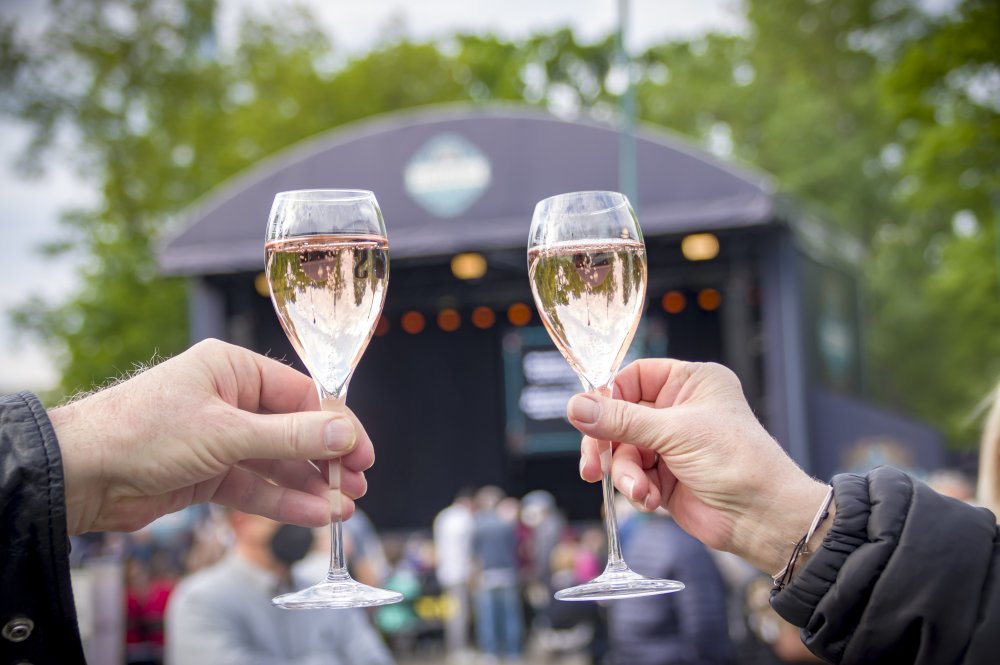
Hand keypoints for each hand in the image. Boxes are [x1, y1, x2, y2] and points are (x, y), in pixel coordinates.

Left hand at [50, 339, 373, 534]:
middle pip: (293, 430)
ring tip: (342, 507)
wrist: (78, 475)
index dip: (337, 424)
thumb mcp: (226, 432)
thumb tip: (345, 433)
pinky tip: (311, 516)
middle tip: (357, 484)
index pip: (302, 394)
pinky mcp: (207, 474)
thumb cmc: (144, 432)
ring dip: (309, 486)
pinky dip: (281, 502)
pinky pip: (254, 487)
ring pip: (277, 463)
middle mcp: (229, 400)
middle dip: (326, 459)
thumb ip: (290, 436)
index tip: (363, 453)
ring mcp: (219, 439)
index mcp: (233, 370)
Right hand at [570, 359, 829, 573]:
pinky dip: (636, 489)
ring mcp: (670, 445)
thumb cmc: (738, 462)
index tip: (588, 416)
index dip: (609, 396)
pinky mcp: (664, 477)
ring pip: (622, 451)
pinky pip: (632, 476)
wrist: (763, 519)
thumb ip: (621, 420)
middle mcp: (678, 410)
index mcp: (690, 383)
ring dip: (626, 473)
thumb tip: (576, 406)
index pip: (633, 377)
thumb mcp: (675, 432)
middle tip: (593, 464)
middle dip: (606, 443)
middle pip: (619, 416)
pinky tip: (650, 500)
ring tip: (641, 491)